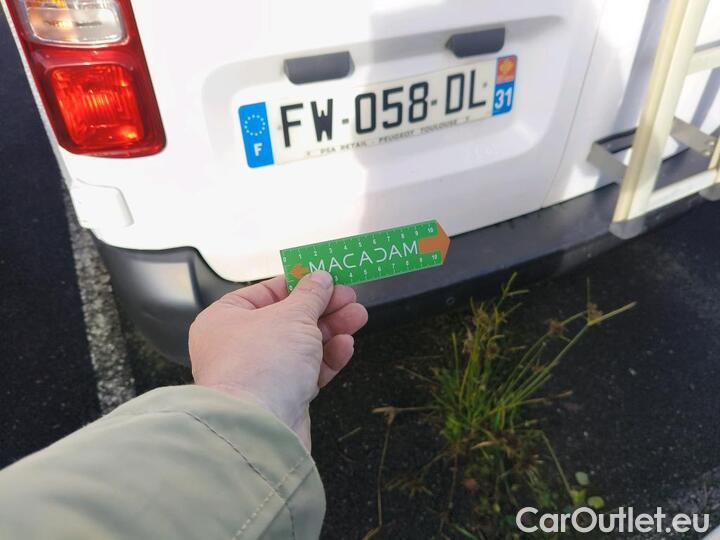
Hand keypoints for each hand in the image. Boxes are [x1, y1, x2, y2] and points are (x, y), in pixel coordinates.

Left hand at [189, 271, 367, 448]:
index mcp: (225, 319)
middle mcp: (237, 346)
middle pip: (287, 318)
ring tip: (358, 317)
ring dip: (330, 330)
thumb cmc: (260, 364)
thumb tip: (320, 278)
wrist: (259, 427)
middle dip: (323, 308)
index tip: (326, 278)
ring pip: (301, 345)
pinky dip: (327, 358)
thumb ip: (311, 295)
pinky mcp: (280, 396)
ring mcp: (260, 373)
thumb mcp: (292, 315)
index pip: (266, 292)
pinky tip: (345, 346)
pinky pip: (306, 371)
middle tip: (350, 298)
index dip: (299, 284)